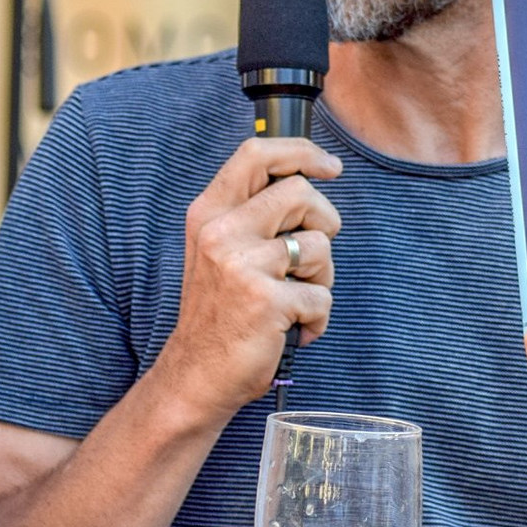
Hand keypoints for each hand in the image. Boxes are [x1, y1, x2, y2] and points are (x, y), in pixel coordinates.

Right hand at [152, 138, 342, 423]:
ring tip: (294, 297)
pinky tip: (293, 328)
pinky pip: (322, 296)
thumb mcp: (218, 249)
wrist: (197, 373)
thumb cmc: (219, 310)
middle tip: (310, 256)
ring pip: (319, 245)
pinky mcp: (266, 300)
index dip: (302, 153)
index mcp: (209, 212)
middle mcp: (220, 231)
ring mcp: (241, 264)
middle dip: (324, 222)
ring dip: (322, 277)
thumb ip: (250, 213)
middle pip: (301, 192)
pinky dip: (317, 318)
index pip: (256, 155)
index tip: (330, 166)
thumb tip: (306, 178)